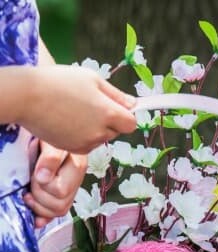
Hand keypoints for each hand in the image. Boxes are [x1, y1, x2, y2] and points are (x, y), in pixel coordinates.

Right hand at [18, 65, 136, 153]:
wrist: (27, 97)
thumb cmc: (60, 82)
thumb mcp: (92, 79)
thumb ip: (116, 95)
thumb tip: (134, 105)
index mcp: (108, 113)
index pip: (131, 124)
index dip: (126, 116)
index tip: (117, 108)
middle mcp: (100, 132)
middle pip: (116, 131)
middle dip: (109, 121)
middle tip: (90, 105)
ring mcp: (87, 143)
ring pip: (101, 138)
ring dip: (96, 129)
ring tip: (76, 112)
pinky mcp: (74, 150)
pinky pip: (87, 145)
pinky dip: (83, 137)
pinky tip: (69, 123)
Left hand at [24, 141, 86, 227]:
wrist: (50, 132)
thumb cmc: (51, 134)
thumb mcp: (51, 141)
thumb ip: (50, 158)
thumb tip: (43, 178)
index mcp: (77, 167)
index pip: (61, 191)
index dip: (43, 186)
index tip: (35, 174)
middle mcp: (76, 181)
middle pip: (60, 205)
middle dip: (40, 196)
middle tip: (32, 182)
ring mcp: (70, 190)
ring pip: (59, 211)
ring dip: (40, 206)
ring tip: (30, 193)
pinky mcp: (62, 194)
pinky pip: (57, 213)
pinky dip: (44, 216)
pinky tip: (36, 218)